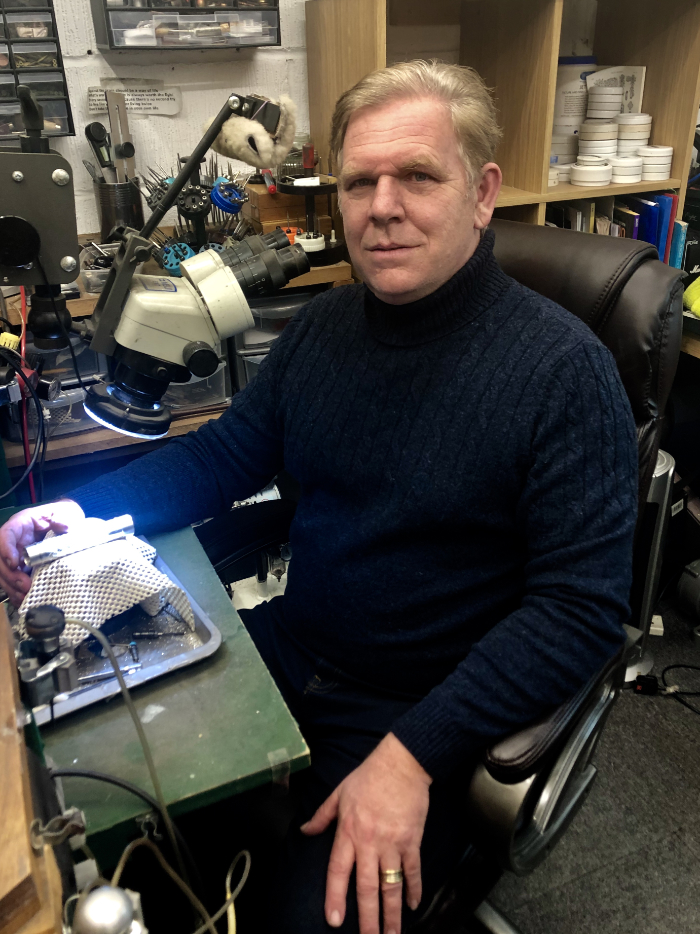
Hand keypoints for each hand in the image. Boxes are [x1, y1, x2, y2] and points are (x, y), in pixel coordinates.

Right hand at [0, 500, 84, 604]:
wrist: (68, 523)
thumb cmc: (63, 515)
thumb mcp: (65, 513)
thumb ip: (62, 519)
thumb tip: (63, 526)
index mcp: (21, 525)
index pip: (6, 535)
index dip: (6, 549)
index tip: (14, 563)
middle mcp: (14, 541)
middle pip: (0, 559)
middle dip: (10, 574)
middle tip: (25, 586)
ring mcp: (15, 554)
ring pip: (3, 572)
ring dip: (11, 586)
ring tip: (25, 596)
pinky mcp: (20, 567)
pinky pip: (11, 581)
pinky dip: (15, 592)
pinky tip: (22, 600)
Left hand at [301, 732, 431, 933]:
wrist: (401, 763)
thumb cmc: (368, 776)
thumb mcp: (339, 793)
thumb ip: (322, 815)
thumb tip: (305, 831)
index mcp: (348, 832)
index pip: (338, 871)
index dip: (336, 897)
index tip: (334, 921)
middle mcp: (369, 843)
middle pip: (367, 888)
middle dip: (367, 919)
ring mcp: (392, 844)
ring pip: (391, 886)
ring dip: (392, 914)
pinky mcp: (412, 841)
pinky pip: (412, 871)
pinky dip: (413, 889)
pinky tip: (413, 905)